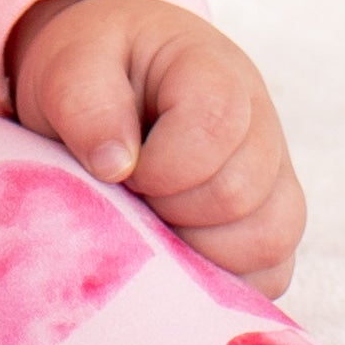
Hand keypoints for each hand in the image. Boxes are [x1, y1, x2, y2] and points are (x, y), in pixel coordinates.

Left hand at [7, 0, 305, 297]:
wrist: (113, 71)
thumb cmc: (96, 67)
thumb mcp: (71, 64)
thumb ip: (86, 103)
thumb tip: (114, 166)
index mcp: (216, 72)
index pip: (215, 127)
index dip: (159, 165)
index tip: (117, 167)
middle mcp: (260, 124)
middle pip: (237, 195)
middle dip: (168, 209)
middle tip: (131, 194)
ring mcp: (273, 175)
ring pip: (270, 241)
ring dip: (198, 251)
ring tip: (154, 223)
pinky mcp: (268, 220)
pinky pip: (273, 271)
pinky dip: (225, 281)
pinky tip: (178, 256)